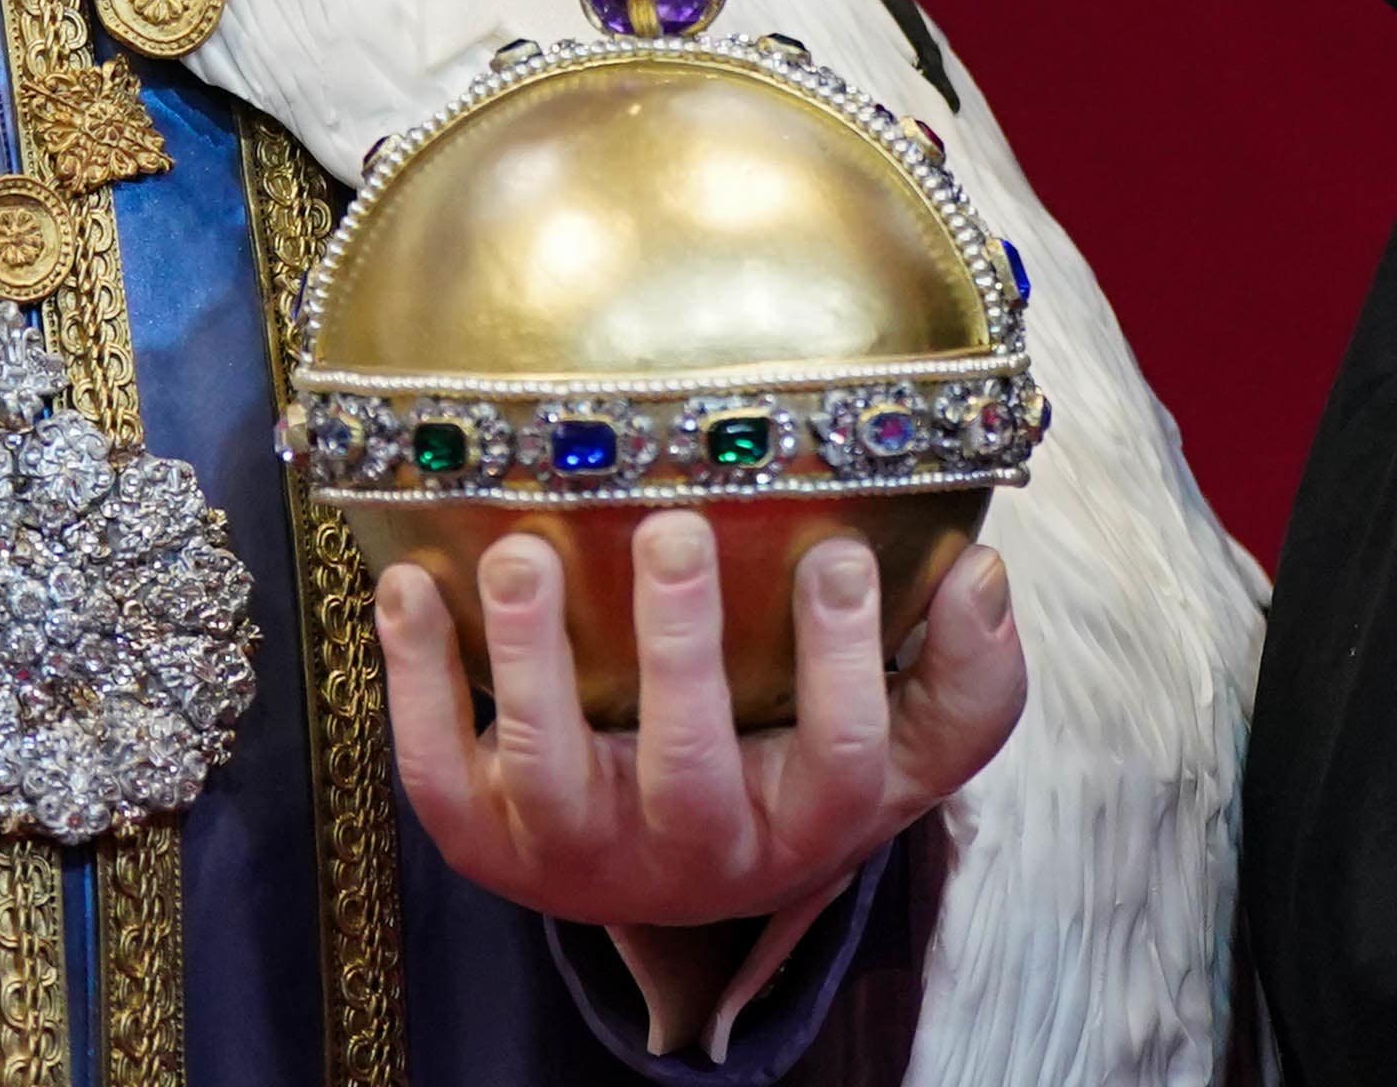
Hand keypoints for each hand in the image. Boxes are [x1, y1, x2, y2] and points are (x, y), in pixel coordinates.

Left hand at [373, 516, 1022, 1033]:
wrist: (677, 870)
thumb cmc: (796, 767)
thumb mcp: (900, 744)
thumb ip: (965, 675)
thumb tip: (985, 572)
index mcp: (805, 821)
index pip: (844, 760)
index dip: (847, 666)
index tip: (838, 554)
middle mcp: (694, 852)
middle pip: (690, 772)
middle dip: (680, 651)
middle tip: (674, 526)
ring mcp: (579, 850)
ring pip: (554, 773)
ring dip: (533, 660)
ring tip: (524, 551)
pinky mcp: (484, 837)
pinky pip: (438, 768)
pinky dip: (416, 679)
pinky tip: (411, 585)